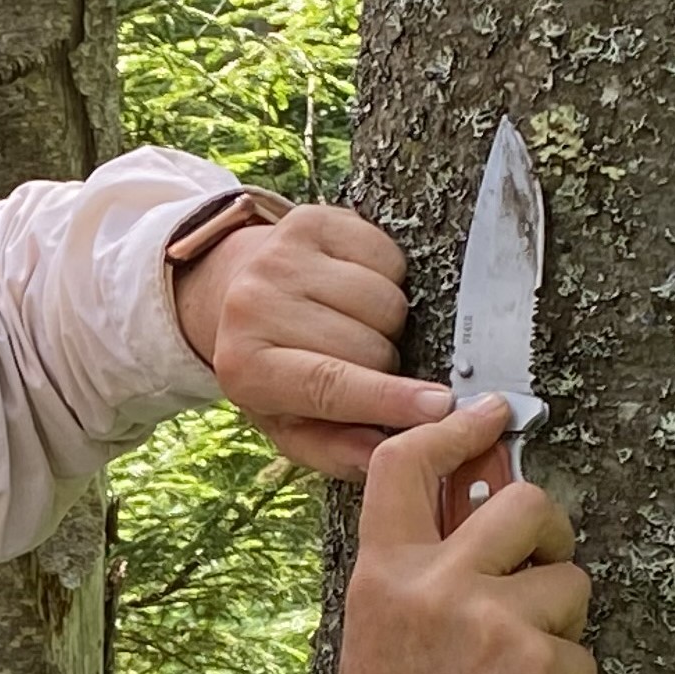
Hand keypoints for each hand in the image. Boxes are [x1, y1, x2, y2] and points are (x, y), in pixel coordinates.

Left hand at [175, 202, 457, 478]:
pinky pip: (388, 256)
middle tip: (363, 362)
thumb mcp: (290, 424)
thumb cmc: (273, 368)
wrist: (235, 293)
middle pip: (370, 344)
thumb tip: (385, 454)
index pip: (330, 385)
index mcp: (246, 367)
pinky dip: (387, 277)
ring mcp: (281, 257)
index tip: (439, 408)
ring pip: (385, 299)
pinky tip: (357, 290)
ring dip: (386, 321)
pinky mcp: (310, 219)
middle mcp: (253, 306)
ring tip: (357, 325)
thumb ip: (335, 449)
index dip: (390, 398)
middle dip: (384, 361)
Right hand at [307, 398, 595, 673]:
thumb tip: (480, 508)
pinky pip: (582, 651)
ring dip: (560, 623)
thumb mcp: (381, 638)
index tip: (489, 412)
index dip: (454, 428)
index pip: (407, 465)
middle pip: (525, 503)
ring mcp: (497, 624)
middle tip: (543, 567)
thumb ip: (422, 574)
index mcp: (384, 575)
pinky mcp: (546, 667)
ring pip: (570, 583)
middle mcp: (438, 587)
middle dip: (550, 531)